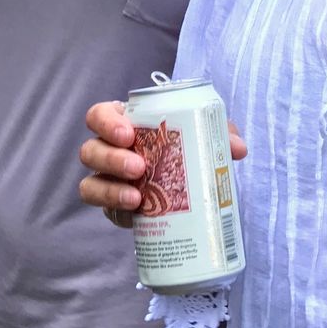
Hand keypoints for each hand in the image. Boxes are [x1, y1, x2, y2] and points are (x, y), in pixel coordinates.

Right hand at [78, 100, 246, 227]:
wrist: (187, 190)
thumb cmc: (188, 150)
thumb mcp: (203, 137)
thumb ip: (220, 135)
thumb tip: (237, 149)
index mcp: (124, 124)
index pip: (99, 115)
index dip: (106, 122)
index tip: (128, 133)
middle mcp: (108, 151)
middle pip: (90, 150)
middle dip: (111, 157)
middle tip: (139, 166)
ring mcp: (107, 181)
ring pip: (89, 182)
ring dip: (110, 188)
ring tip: (136, 197)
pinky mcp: (112, 208)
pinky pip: (102, 209)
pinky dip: (115, 209)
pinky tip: (135, 212)